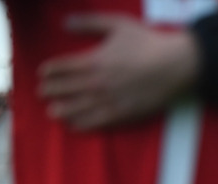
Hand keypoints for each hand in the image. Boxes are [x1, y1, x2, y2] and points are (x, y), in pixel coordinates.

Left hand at [39, 13, 199, 129]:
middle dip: (53, 91)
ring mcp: (112, 99)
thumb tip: (65, 23)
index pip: (66, 67)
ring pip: (82, 107)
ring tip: (52, 112)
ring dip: (65, 109)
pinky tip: (75, 125)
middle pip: (70, 88)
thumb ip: (90, 23)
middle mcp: (100, 82)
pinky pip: (101, 120)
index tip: (41, 74)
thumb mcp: (118, 24)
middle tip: (41, 93)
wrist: (176, 65)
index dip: (51, 70)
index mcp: (96, 60)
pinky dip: (86, 124)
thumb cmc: (148, 42)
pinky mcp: (125, 112)